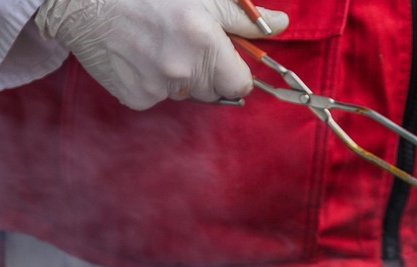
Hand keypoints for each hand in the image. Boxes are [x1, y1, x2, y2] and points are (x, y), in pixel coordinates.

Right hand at [35, 0, 288, 109]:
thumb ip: (242, 16)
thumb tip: (281, 25)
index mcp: (203, 40)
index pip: (240, 85)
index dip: (233, 72)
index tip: (222, 59)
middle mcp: (182, 69)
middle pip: (214, 92)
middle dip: (207, 73)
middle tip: (181, 43)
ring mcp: (158, 87)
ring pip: (186, 95)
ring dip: (179, 78)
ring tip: (155, 45)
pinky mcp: (135, 98)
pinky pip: (158, 99)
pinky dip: (151, 84)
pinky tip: (136, 56)